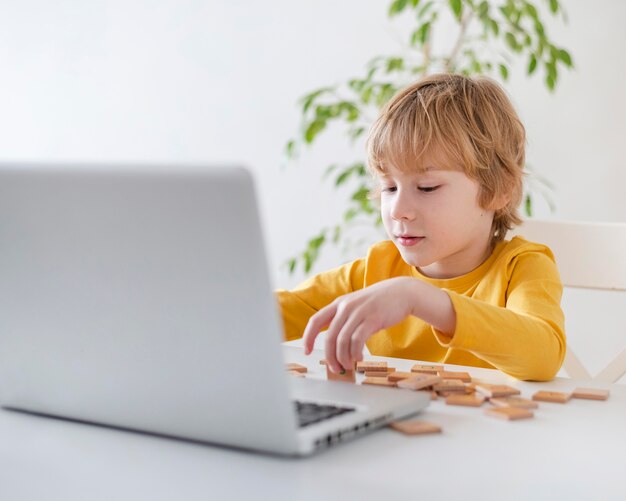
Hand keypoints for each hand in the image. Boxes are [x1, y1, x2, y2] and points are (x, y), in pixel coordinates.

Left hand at [302, 277, 419, 372]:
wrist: (402, 292)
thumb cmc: (379, 303)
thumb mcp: (357, 306)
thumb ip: (345, 320)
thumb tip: (337, 346)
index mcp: (339, 303)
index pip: (315, 320)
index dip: (308, 337)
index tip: (307, 351)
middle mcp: (346, 306)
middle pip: (329, 336)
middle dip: (330, 356)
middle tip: (335, 368)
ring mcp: (359, 312)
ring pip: (342, 341)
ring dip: (343, 358)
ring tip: (348, 365)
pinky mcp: (372, 319)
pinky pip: (357, 340)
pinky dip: (356, 353)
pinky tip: (359, 358)